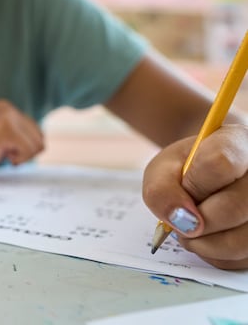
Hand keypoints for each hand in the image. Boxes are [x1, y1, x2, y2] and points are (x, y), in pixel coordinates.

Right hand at [0, 99, 44, 178]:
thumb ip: (17, 136)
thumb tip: (42, 144)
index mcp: (6, 108)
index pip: (36, 132)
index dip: (22, 149)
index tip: (0, 150)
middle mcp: (8, 107)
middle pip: (40, 138)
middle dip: (24, 153)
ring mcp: (7, 116)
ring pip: (37, 145)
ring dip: (20, 156)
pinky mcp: (6, 128)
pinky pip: (29, 151)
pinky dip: (17, 159)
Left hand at [142, 124, 247, 268]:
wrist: (212, 174)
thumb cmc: (189, 168)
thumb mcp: (165, 167)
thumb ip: (161, 189)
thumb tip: (180, 219)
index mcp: (239, 141)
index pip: (221, 162)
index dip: (195, 184)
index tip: (183, 192)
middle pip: (233, 207)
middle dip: (197, 221)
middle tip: (181, 218)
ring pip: (242, 240)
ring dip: (205, 244)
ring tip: (191, 230)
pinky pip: (242, 259)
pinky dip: (217, 255)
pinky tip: (209, 238)